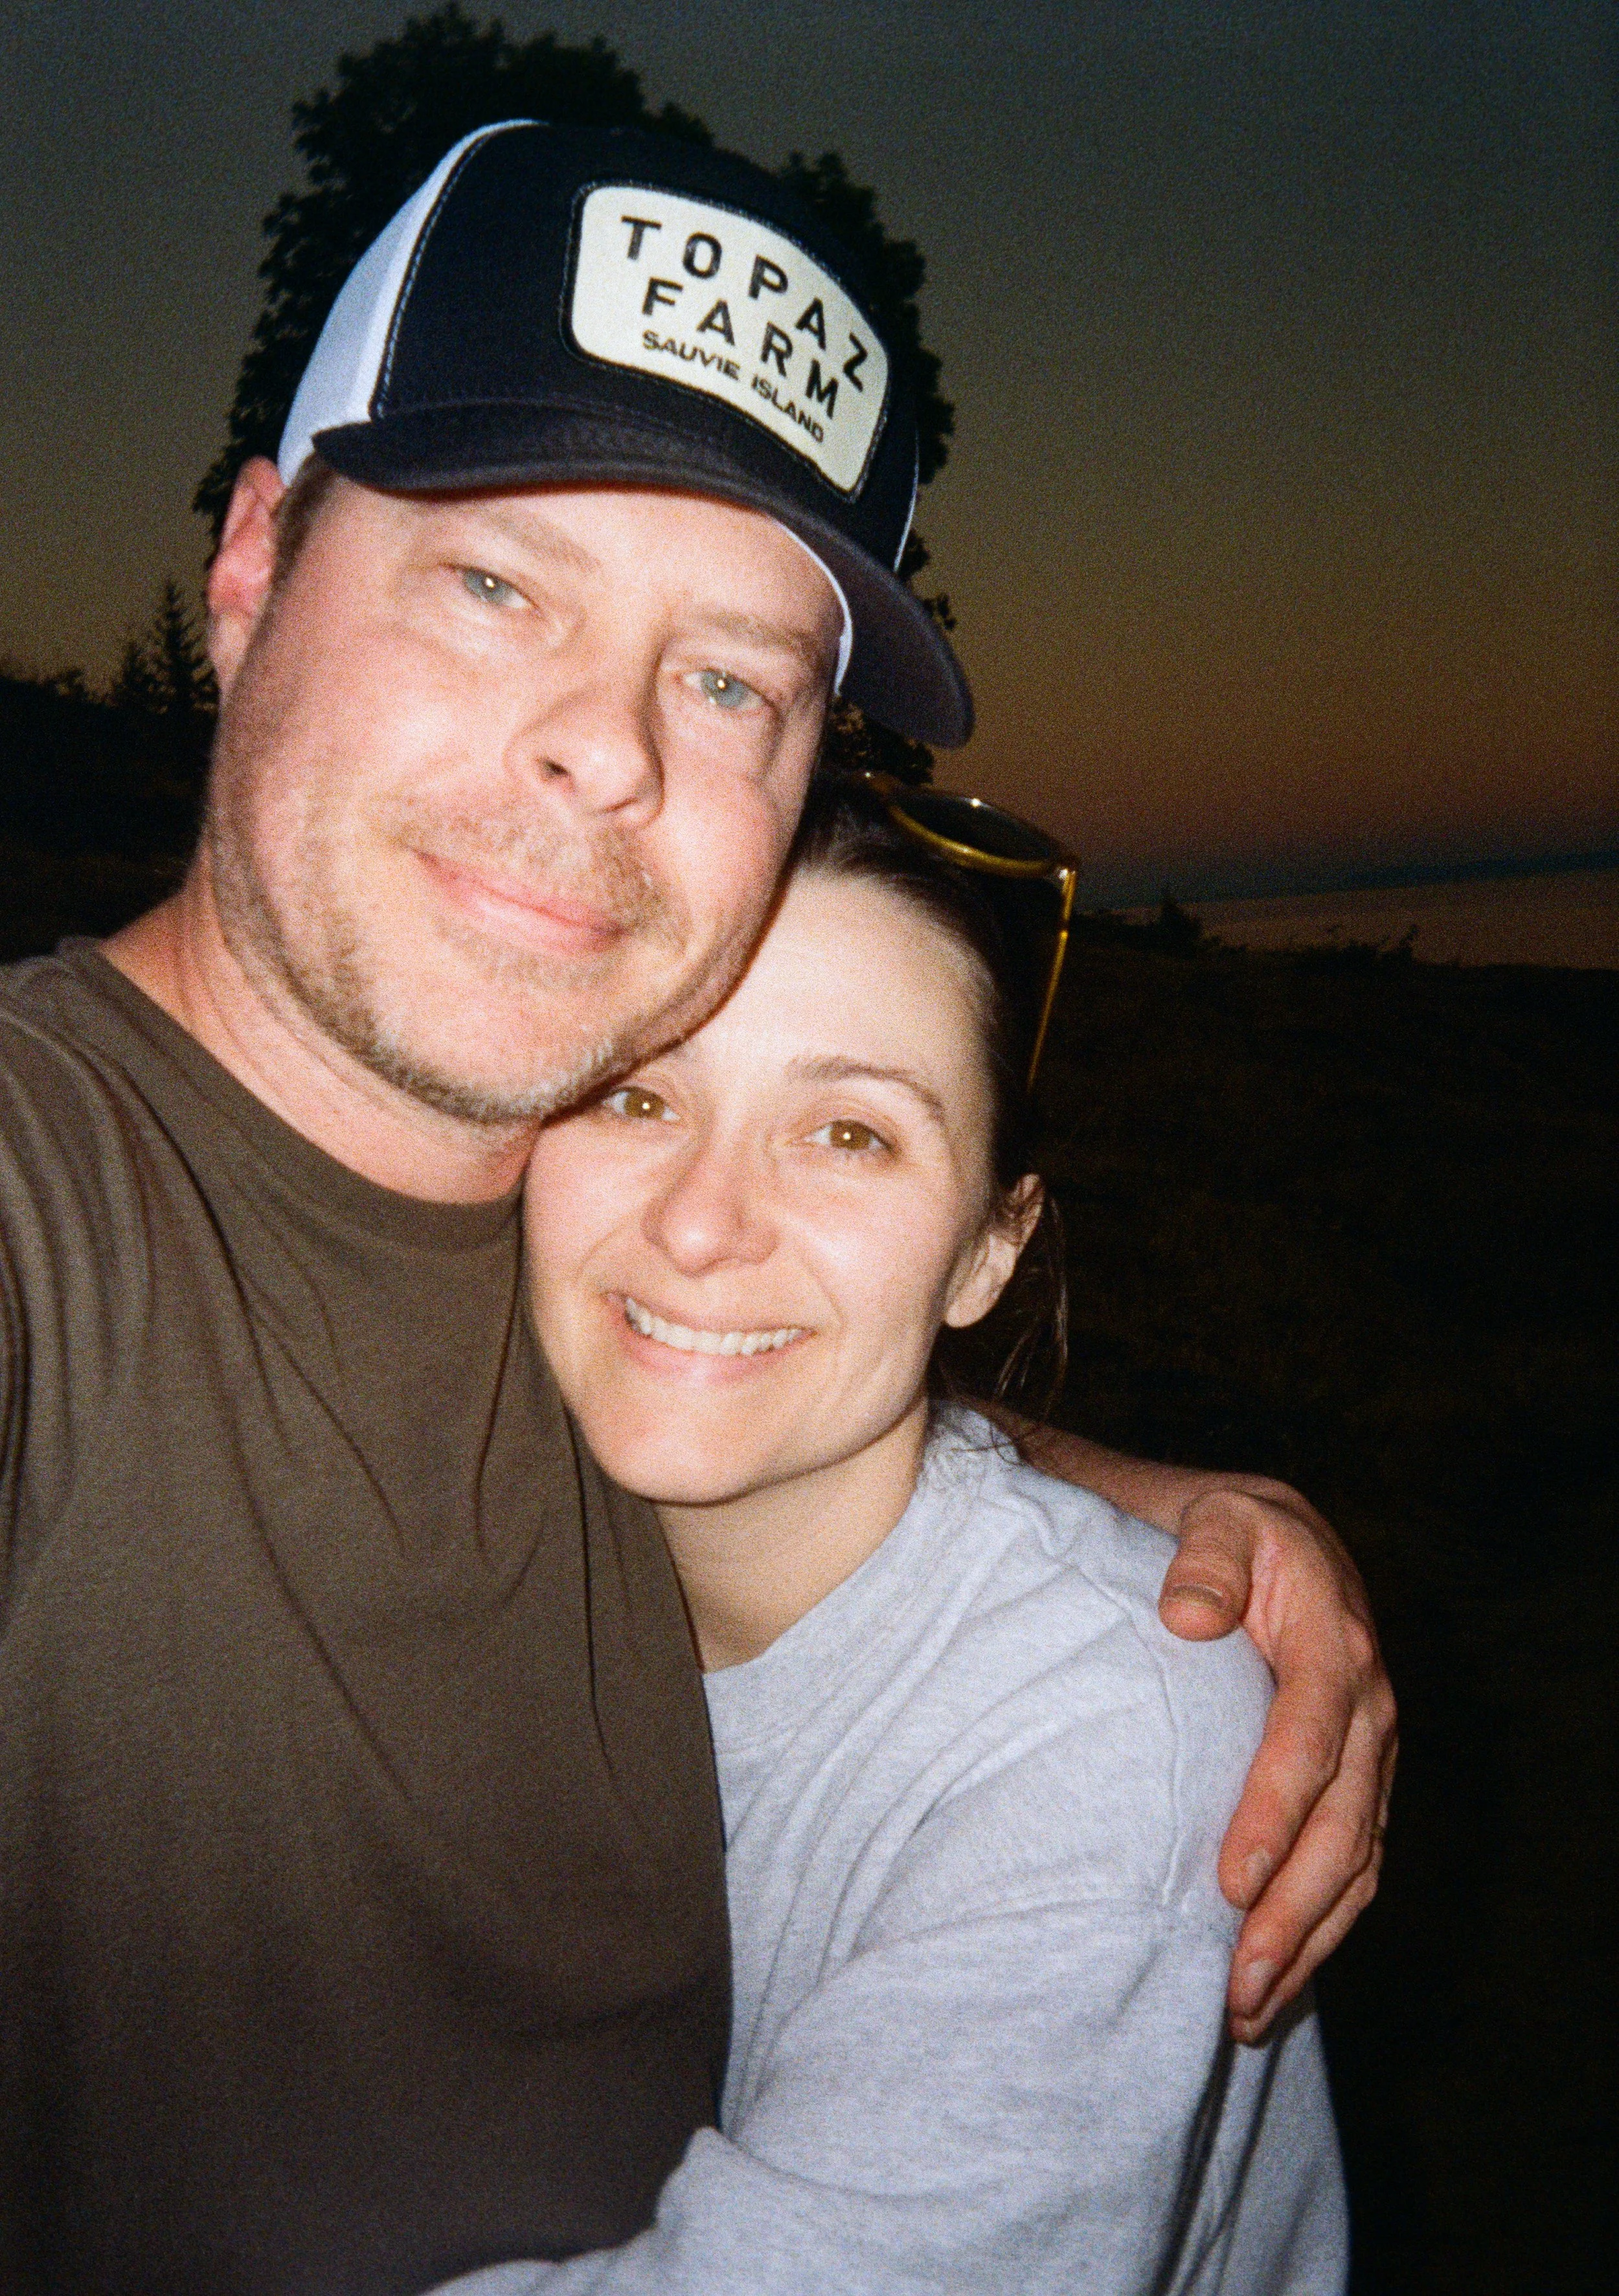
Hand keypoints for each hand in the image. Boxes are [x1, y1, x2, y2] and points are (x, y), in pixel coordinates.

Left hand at [1156, 1477, 1395, 2042]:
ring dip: (1307, 1943)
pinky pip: (1353, 1868)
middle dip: (1291, 1913)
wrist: (1269, 1535)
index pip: (1306, 1741)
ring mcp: (1371, 1751)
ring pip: (1355, 1865)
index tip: (1229, 1882)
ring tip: (1244, 2010)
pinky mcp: (1358, 1781)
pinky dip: (1321, 1930)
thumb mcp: (1216, 1518)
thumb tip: (1190, 1614)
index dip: (1273, 1815)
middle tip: (1233, 1985)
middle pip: (1341, 1827)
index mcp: (1336, 1643)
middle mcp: (1369, 1707)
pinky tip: (1274, 1982)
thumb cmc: (1227, 1530)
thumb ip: (1205, 1559)